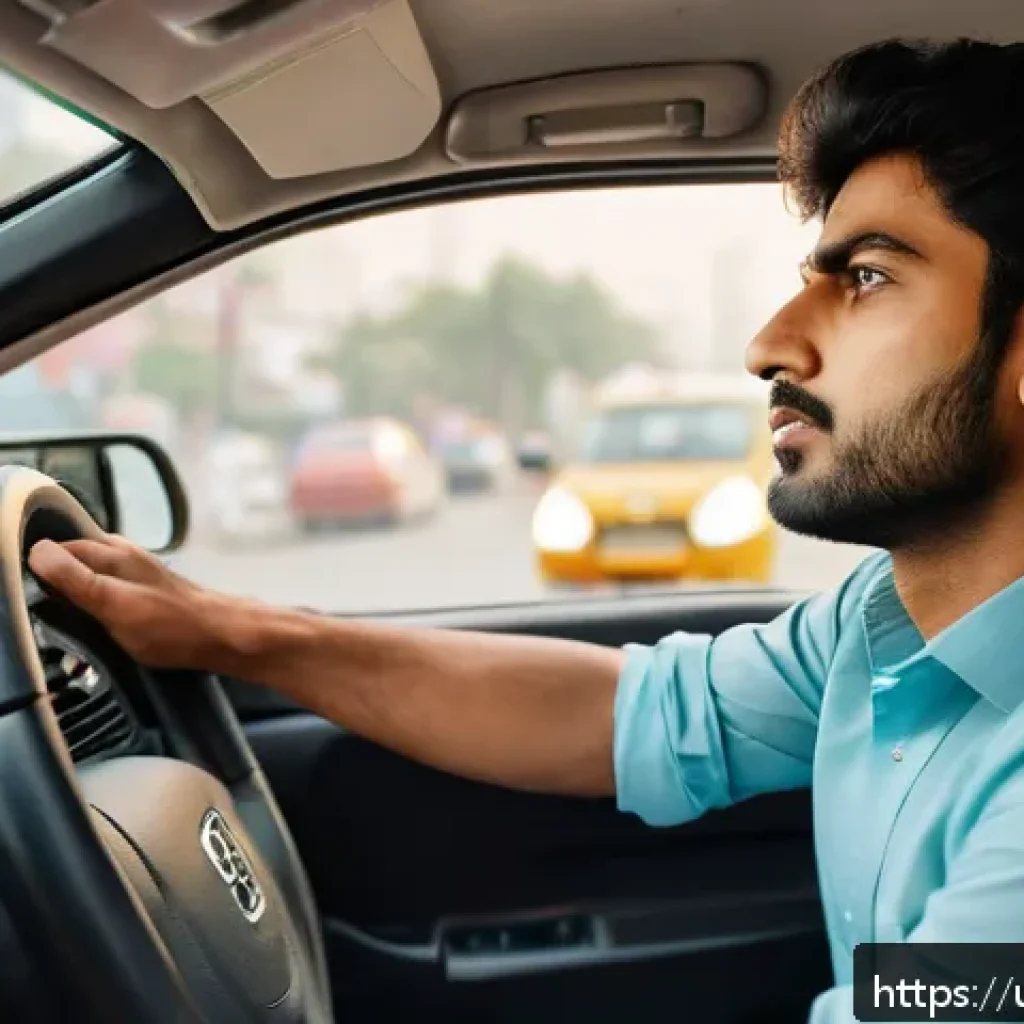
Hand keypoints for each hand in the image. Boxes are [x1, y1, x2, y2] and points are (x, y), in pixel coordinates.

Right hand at [27, 534, 228, 670]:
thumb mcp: (113, 605)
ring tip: (76, 608)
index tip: (36, 589)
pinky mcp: (152, 586)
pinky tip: (104, 610)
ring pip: (98, 565)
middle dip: (60, 571)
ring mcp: (142, 569)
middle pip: (79, 553)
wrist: (221, 635)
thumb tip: (38, 551)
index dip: (43, 565)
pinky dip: (103, 591)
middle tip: (51, 601)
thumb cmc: (171, 626)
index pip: (61, 546)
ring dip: (82, 581)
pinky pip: (115, 580)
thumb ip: (76, 579)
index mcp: (114, 554)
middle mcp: (128, 554)